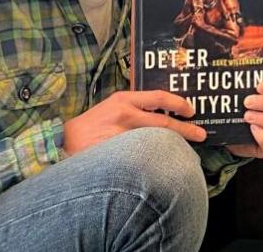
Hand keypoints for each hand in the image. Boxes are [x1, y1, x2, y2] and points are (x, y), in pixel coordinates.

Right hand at [63, 90, 205, 155]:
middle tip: (201, 134)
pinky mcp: (117, 155)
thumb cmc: (89, 126)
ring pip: (157, 140)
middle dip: (186, 129)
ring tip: (188, 152)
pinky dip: (157, 160)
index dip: (179, 103)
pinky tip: (165, 164)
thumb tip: (161, 114)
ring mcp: (121, 136)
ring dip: (175, 146)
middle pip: (164, 122)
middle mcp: (125, 115)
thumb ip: (134, 109)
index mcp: (124, 100)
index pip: (159, 98)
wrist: (61, 144)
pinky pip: (144, 157)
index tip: (192, 110)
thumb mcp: (111, 109)